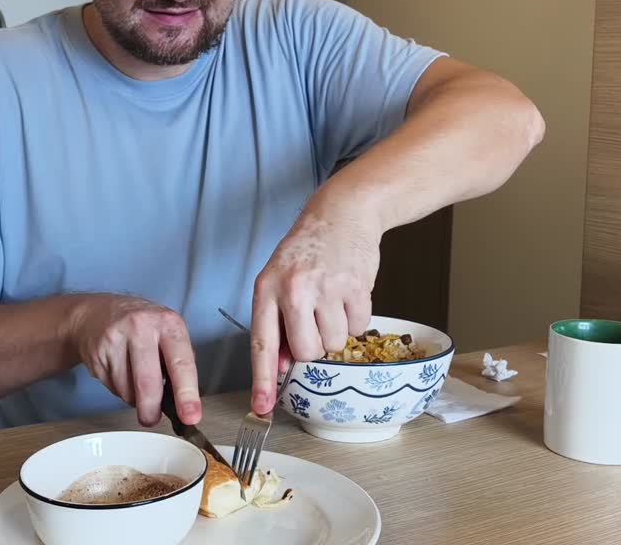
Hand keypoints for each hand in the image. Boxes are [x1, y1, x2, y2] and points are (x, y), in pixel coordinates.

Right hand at [73, 297, 201, 426]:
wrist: (97, 313)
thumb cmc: (141, 327)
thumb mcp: (166, 332)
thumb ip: (177, 362)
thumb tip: (183, 402)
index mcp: (167, 323)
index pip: (181, 363)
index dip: (187, 393)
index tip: (190, 416)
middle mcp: (141, 327)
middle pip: (148, 383)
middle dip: (151, 409)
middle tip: (151, 417)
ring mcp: (115, 339)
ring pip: (128, 390)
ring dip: (134, 397)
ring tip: (134, 378)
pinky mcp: (96, 354)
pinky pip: (112, 388)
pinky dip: (119, 389)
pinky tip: (119, 371)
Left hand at [250, 205, 380, 413]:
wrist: (342, 213)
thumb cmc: (305, 251)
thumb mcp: (277, 280)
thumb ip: (277, 322)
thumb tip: (281, 367)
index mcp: (267, 288)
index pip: (262, 343)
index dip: (262, 380)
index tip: (262, 407)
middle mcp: (294, 289)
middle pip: (306, 352)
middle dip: (312, 348)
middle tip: (313, 323)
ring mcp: (327, 287)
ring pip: (334, 343)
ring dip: (336, 332)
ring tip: (331, 302)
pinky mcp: (357, 286)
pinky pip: (358, 327)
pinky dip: (355, 318)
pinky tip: (347, 295)